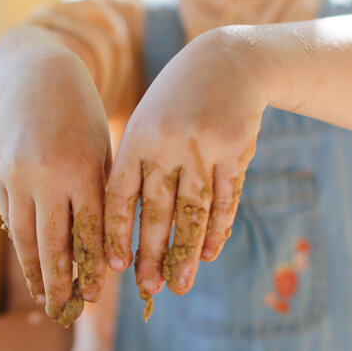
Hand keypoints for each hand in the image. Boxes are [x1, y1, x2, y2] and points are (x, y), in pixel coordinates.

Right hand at [0, 54, 111, 322]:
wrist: (35, 76)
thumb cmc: (81, 118)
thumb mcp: (102, 152)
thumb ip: (102, 198)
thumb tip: (107, 256)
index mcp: (84, 168)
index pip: (88, 230)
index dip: (91, 266)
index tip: (94, 295)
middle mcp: (48, 174)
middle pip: (53, 241)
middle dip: (61, 281)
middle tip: (67, 312)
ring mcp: (17, 175)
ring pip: (25, 236)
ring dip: (35, 272)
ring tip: (45, 298)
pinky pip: (9, 218)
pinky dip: (20, 246)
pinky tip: (29, 267)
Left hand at [105, 28, 266, 298]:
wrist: (228, 62)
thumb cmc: (176, 102)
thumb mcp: (147, 124)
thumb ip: (135, 170)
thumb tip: (123, 229)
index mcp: (137, 138)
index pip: (122, 195)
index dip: (118, 232)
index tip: (115, 266)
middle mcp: (168, 144)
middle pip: (158, 211)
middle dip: (152, 254)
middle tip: (148, 289)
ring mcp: (205, 148)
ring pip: (194, 211)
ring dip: (186, 253)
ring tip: (179, 285)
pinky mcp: (236, 151)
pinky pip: (225, 200)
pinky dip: (217, 230)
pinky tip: (208, 253)